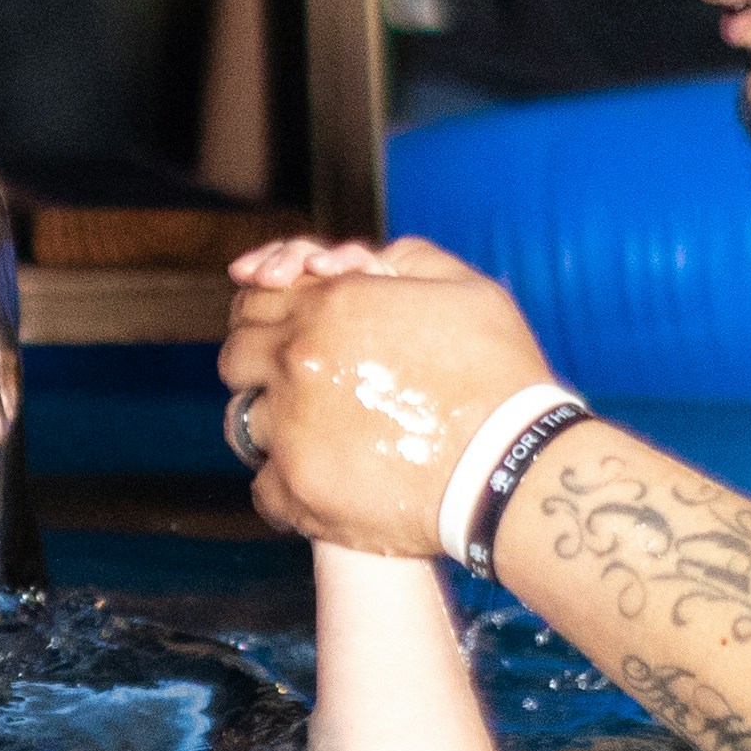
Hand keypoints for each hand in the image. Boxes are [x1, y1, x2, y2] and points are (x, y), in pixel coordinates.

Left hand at [217, 240, 554, 559]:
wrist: (514, 468)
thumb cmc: (500, 377)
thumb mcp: (463, 288)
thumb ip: (403, 261)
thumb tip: (357, 263)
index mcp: (331, 305)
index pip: (256, 299)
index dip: (265, 313)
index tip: (280, 333)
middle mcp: (298, 361)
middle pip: (237, 356)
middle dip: (260, 365)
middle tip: (295, 383)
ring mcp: (291, 428)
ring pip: (243, 421)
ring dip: (272, 424)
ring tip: (310, 434)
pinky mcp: (298, 489)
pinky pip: (261, 485)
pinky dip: (284, 484)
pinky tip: (318, 479)